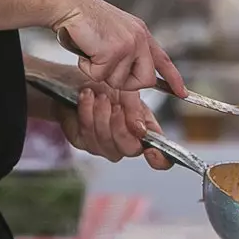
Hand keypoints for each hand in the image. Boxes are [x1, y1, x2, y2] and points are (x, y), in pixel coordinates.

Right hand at [51, 0, 185, 95]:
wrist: (69, 4)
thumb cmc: (84, 20)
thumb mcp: (114, 34)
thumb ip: (126, 51)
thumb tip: (127, 76)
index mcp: (140, 32)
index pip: (163, 59)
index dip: (173, 78)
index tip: (182, 92)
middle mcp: (139, 37)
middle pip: (145, 80)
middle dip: (125, 83)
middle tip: (105, 68)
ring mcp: (129, 44)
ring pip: (119, 81)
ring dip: (100, 72)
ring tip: (91, 50)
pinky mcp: (114, 51)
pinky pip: (100, 76)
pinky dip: (88, 67)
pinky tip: (85, 49)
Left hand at [53, 83, 172, 169]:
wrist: (78, 79)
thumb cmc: (107, 84)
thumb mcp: (128, 91)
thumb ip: (136, 110)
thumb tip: (141, 130)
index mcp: (144, 131)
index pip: (160, 156)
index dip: (159, 159)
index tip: (150, 149)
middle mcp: (126, 142)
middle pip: (129, 149)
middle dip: (120, 124)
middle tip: (116, 104)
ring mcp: (104, 145)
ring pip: (106, 141)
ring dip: (102, 113)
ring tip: (100, 96)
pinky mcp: (83, 142)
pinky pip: (87, 133)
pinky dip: (87, 111)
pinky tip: (87, 97)